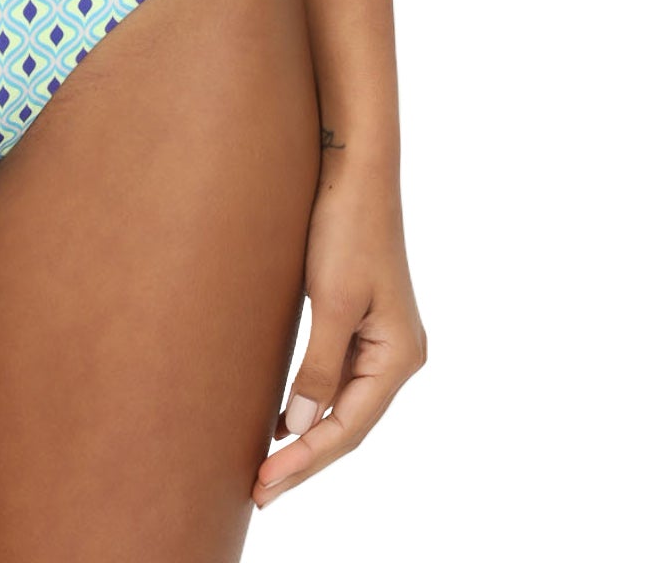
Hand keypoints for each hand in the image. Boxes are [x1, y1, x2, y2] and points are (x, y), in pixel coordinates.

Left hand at [253, 155, 426, 508]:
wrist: (354, 169)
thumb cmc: (346, 227)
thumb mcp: (332, 301)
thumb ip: (318, 367)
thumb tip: (301, 426)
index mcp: (399, 357)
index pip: (349, 429)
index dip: (306, 462)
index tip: (264, 484)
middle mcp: (397, 355)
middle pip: (349, 424)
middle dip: (305, 460)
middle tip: (259, 491)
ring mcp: (381, 338)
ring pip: (344, 405)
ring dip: (308, 436)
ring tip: (267, 468)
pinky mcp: (361, 320)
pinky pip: (338, 377)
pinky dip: (312, 403)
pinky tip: (284, 420)